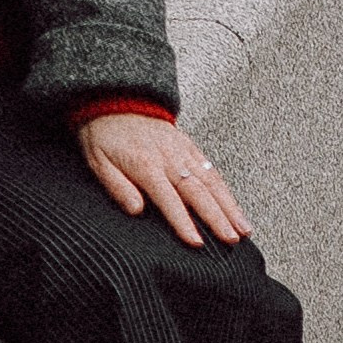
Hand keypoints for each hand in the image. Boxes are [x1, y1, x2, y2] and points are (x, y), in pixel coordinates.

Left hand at [77, 115, 250, 248]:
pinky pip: (211, 169)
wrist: (115, 100)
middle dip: (217, 218)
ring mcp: (182, 151)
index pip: (169, 199)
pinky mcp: (189, 146)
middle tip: (231, 239)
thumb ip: (117, 187)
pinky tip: (235, 206)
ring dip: (229, 206)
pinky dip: (225, 189)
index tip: (197, 243)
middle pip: (199, 192)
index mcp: (146, 166)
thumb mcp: (98, 163)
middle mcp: (170, 159)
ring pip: (211, 181)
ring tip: (243, 228)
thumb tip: (136, 210)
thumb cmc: (104, 136)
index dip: (183, 222)